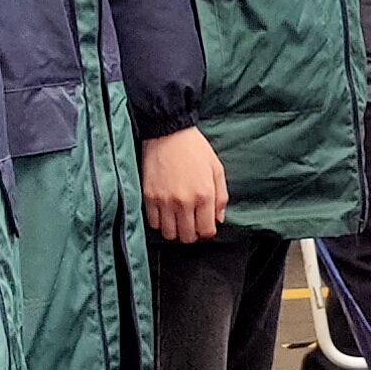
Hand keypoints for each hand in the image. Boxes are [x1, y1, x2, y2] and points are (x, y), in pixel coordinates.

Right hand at [141, 126, 228, 241]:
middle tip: (191, 222)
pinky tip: (165, 212)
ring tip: (177, 218)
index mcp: (204, 195)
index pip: (207, 231)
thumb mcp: (216, 169)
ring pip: (169, 234)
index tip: (203, 223)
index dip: (207, 231)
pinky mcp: (149, 197)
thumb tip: (218, 219)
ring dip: (175, 230)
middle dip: (192, 233)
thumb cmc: (194, 149)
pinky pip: (153, 223)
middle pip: (187, 237)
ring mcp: (165, 201)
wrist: (167, 132)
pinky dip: (160, 222)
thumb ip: (221, 197)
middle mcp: (184, 201)